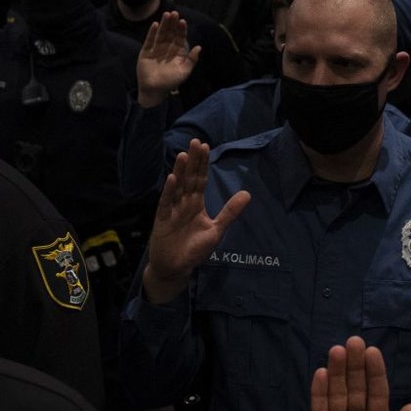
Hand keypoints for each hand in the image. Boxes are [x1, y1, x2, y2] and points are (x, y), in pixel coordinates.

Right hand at [137, 11, 202, 107]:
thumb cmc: (171, 82)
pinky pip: (149, 40)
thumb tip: (199, 47)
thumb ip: (191, 59)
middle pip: (170, 33)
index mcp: (177, 52)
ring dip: (163, 24)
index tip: (182, 21)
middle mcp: (167, 48)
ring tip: (166, 14)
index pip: (180, 37)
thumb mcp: (184, 71)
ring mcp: (156, 49)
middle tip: (174, 13)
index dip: (181, 29)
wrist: (154, 90)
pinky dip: (152, 32)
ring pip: (161, 34)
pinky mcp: (146, 51)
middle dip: (172, 23)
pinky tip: (155, 24)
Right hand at [140, 143, 251, 301]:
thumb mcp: (217, 230)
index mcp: (196, 203)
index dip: (202, 163)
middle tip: (196, 142)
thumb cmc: (194, 249)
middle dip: (193, 161)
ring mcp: (172, 209)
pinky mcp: (162, 219)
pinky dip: (169, 191)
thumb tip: (248, 193)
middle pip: (188, 178)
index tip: (205, 146)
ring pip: (177, 187)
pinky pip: (166, 203)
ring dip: (180, 171)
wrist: (176, 268)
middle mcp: (183, 202)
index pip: (200, 179)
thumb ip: (230, 212)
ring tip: (184, 155)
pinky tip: (172, 179)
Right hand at [306, 339, 410, 410]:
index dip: (375, 373)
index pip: (377, 394)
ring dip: (337, 373)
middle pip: (356, 389)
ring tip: (337, 351)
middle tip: (353, 342)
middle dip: (355, 366)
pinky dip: (319, 393)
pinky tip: (322, 374)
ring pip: (337, 395)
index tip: (373, 352)